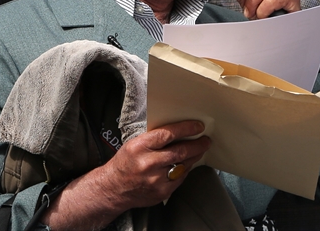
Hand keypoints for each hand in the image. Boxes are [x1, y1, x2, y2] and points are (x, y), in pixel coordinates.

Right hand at [43, 120, 210, 228]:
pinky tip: (184, 165)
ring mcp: (156, 180)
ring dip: (194, 157)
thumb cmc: (125, 163)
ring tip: (199, 150)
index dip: (186, 129)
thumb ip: (154, 139)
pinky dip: (184, 170)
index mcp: (140, 147)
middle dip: (197, 145)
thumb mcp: (134, 144)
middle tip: (205, 140)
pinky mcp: (162, 192)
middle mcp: (148, 163)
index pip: (168, 134)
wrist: (114, 188)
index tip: (198, 126)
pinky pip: (179, 178)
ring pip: (183, 165)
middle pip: (180, 151)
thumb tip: (177, 131)